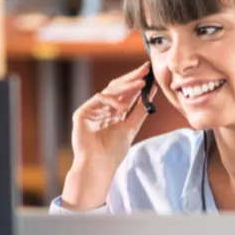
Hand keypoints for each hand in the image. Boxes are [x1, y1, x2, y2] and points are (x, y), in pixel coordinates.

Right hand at [61, 61, 156, 209]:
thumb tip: (152, 90)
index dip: (137, 82)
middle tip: (145, 69)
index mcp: (113, 112)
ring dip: (126, 86)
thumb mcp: (131, 126)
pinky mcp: (81, 114)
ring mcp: (91, 110)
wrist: (99, 166)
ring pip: (109, 91)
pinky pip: (98, 99)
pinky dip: (111, 100)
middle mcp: (102, 109)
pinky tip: (122, 106)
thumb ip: (140, 109)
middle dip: (132, 78)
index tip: (149, 72)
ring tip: (141, 83)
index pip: (126, 93)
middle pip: (117, 88)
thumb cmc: (113, 151)